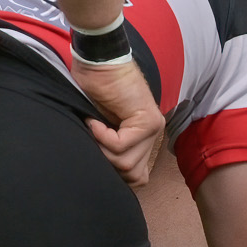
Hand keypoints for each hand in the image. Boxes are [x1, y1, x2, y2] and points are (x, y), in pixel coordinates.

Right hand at [71, 55, 163, 189]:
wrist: (98, 65)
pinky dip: (101, 136)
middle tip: (93, 140)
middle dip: (106, 162)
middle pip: (132, 174)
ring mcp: (153, 128)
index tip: (96, 156)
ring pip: (126, 163)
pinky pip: (120, 144)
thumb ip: (108, 152)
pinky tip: (94, 120)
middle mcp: (152, 135)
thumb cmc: (92, 94)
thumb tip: (102, 181)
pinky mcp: (148, 120)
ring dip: (101, 149)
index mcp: (142, 139)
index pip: (137, 177)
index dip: (114, 175)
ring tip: (93, 127)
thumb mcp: (98, 131)